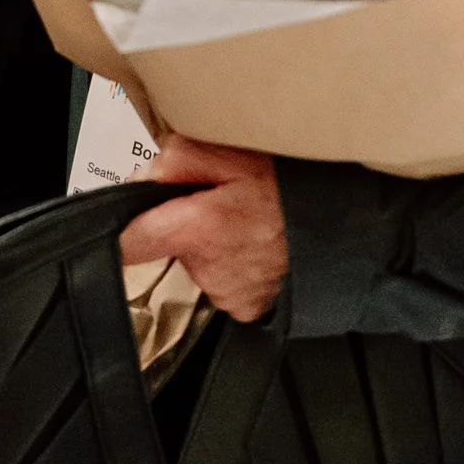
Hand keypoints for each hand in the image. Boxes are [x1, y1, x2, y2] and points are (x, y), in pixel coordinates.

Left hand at [119, 133, 287, 323]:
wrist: (340, 228)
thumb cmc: (289, 188)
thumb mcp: (230, 153)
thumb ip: (175, 160)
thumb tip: (140, 179)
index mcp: (199, 229)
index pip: (130, 243)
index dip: (123, 229)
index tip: (125, 223)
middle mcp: (210, 270)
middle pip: (169, 247)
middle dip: (183, 225)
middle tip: (216, 204)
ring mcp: (229, 294)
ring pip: (200, 265)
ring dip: (213, 247)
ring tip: (245, 224)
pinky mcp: (247, 309)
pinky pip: (225, 285)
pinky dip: (235, 267)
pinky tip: (256, 246)